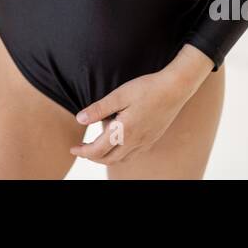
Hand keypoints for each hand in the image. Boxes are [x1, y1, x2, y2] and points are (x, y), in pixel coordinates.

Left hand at [69, 63, 204, 165]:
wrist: (175, 88)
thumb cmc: (146, 88)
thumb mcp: (119, 95)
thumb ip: (99, 109)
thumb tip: (79, 120)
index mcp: (125, 131)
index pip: (98, 150)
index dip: (83, 151)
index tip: (72, 148)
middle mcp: (135, 142)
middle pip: (109, 159)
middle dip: (92, 157)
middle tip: (81, 149)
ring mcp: (146, 142)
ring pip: (121, 159)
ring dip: (106, 157)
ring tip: (96, 147)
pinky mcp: (153, 139)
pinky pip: (133, 154)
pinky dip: (120, 154)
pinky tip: (117, 143)